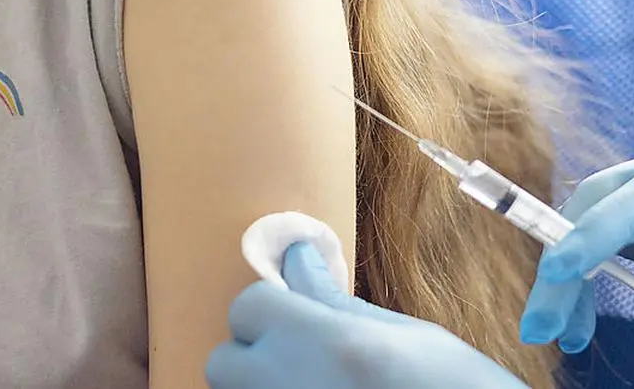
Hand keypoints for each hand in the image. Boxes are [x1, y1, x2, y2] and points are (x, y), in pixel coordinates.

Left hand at [206, 243, 526, 388]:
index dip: (273, 308)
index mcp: (323, 343)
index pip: (248, 305)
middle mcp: (287, 387)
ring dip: (262, 386)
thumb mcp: (408, 335)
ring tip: (317, 386)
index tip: (301, 319)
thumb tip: (297, 258)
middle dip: (255, 355)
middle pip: (224, 361)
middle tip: (305, 362)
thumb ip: (338, 302)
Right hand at [519, 138, 633, 358]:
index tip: (559, 270)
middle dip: (564, 264)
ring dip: (565, 280)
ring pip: (588, 226)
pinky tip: (578, 323)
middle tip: (540, 324)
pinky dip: (582, 285)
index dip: (596, 232)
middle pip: (598, 207)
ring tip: (558, 334)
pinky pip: (599, 249)